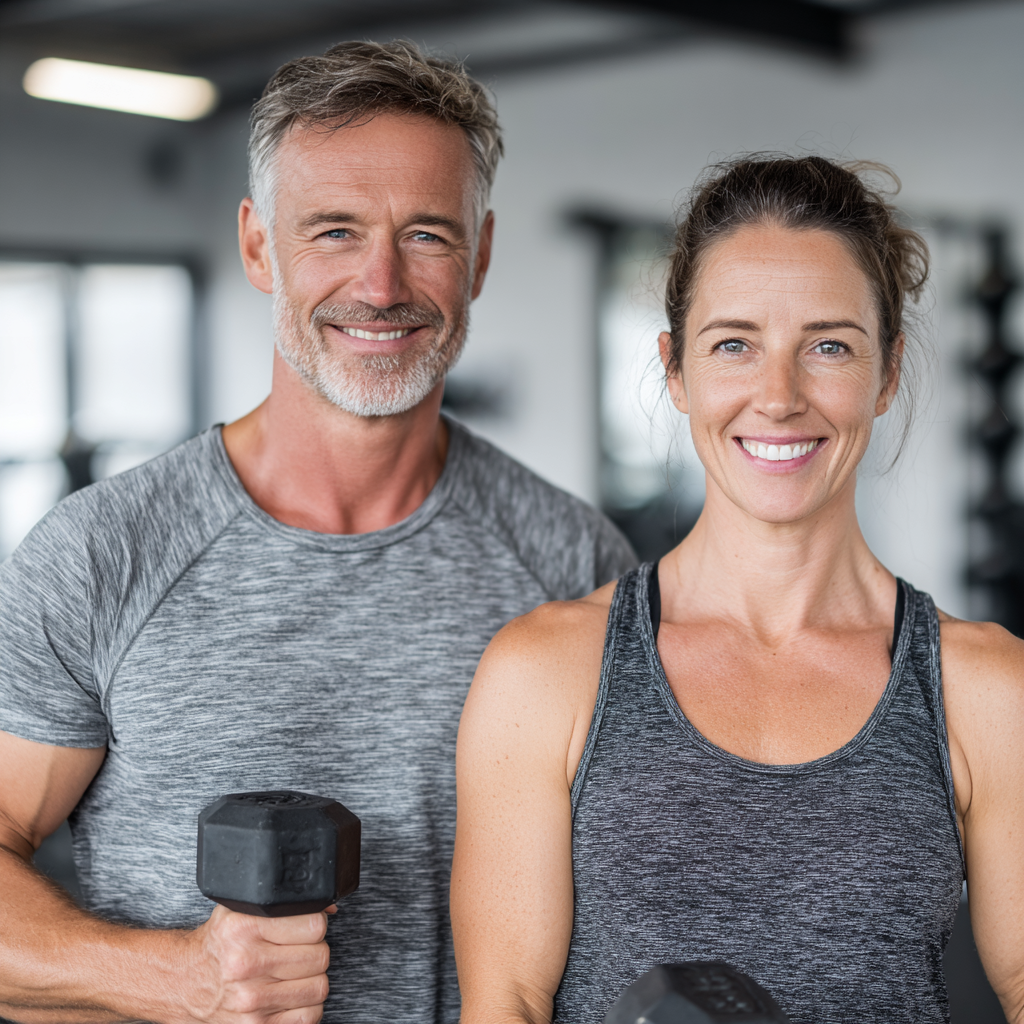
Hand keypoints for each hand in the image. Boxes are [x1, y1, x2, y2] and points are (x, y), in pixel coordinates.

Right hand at [181, 904, 332, 1023]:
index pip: (314, 925)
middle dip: (315, 951)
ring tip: (293, 973)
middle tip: (298, 951)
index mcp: (243, 929)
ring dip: (312, 979)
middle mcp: (245, 965)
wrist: (183, 983)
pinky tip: (290, 995)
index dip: (314, 925)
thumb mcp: (240, 909)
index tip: (303, 928)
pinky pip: (309, 1016)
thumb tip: (328, 907)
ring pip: (320, 987)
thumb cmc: (219, 944)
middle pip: (320, 956)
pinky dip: (306, 1006)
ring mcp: (251, 1001)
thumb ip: (282, 902)